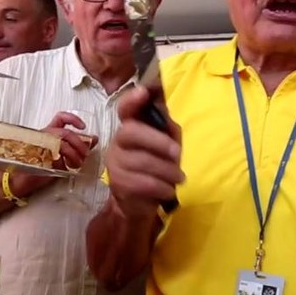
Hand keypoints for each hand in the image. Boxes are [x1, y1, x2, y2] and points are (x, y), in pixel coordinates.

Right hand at [44, 111, 95, 170]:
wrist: (24, 179)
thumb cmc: (42, 166)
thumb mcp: (63, 153)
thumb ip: (78, 144)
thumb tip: (94, 139)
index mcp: (49, 132)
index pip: (61, 118)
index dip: (73, 119)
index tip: (83, 127)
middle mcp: (45, 136)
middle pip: (66, 133)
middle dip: (80, 143)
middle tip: (86, 153)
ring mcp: (42, 145)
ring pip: (63, 144)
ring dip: (75, 154)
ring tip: (78, 163)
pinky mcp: (42, 157)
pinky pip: (59, 157)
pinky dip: (68, 161)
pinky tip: (69, 166)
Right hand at [104, 85, 182, 219]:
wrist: (138, 202)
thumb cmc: (156, 167)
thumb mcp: (167, 145)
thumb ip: (168, 129)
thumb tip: (167, 114)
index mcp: (130, 127)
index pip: (125, 109)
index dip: (132, 100)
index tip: (144, 92)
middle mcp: (118, 141)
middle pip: (131, 132)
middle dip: (158, 141)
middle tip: (177, 153)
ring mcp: (115, 162)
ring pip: (143, 161)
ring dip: (167, 171)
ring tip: (180, 178)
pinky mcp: (119, 183)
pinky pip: (144, 183)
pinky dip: (163, 187)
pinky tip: (169, 190)